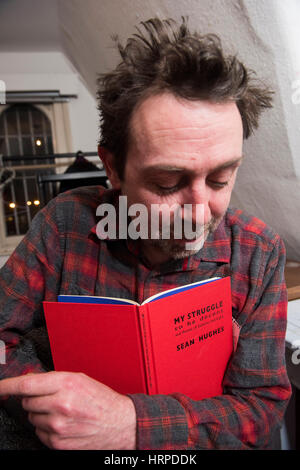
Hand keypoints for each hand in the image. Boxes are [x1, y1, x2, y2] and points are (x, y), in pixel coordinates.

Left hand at [0, 371, 135, 449]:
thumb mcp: (80, 380)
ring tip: (62, 412)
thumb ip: (53, 379)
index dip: (7, 386)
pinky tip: (64, 424)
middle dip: (34, 399)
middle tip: (52, 398)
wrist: (120, 424)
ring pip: (32, 418)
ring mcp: (58, 426)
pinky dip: (47, 429)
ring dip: (42, 414)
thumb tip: (29, 382)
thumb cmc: (101, 400)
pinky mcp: (59, 442)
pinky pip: (40, 433)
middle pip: (27, 402)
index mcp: (66, 384)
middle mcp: (61, 404)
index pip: (26, 384)